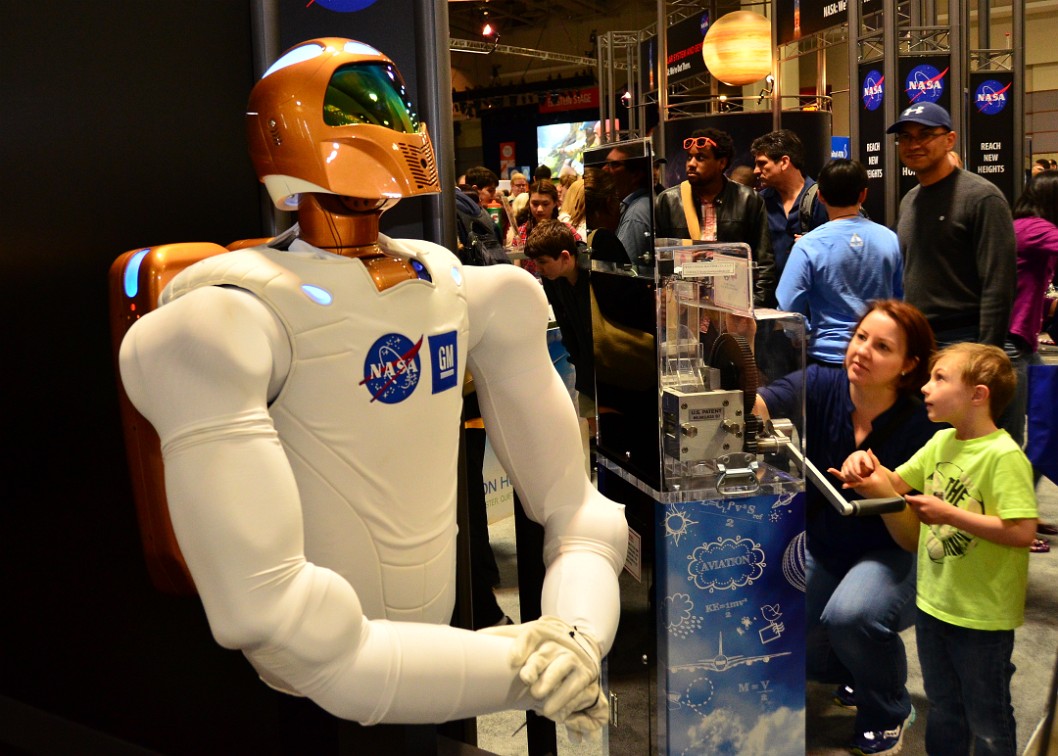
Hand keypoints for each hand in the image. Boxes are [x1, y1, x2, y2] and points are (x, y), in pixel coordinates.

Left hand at [480, 615, 603, 732]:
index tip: (512, 659)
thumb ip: (504, 636)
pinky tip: (556, 714)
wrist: (579, 641)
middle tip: (527, 680)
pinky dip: (567, 703)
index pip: (530, 634)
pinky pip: (577, 688)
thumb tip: (477, 636)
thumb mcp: (526, 635)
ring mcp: (572, 658)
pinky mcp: (584, 674)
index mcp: (540, 633)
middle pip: (547, 652)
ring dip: (555, 688)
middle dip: (537, 666)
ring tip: (543, 707)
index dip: (521, 645)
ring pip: (565, 669)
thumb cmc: (545, 643)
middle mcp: (557, 644)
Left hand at [827, 449, 896, 498]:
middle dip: (839, 475)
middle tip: (829, 470)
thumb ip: (874, 460)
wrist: (886, 496)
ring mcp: (858, 490)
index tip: (843, 486)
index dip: (849, 485)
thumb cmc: (885, 484)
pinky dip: (845, 478)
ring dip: (842, 476)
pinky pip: (850, 483)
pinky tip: (836, 473)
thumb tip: (869, 450)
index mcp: (866, 484)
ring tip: (831, 470)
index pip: (856, 484)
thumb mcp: (880, 472)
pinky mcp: (857, 491)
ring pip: (848, 482)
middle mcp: (860, 489)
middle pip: (848, 481)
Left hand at [905, 493, 950, 525]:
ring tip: (926, 509)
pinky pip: (919, 517)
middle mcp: (920, 509)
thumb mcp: (931, 497)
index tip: (905, 497)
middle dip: (914, 504)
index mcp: (922, 502)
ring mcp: (921, 516)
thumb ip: (920, 497)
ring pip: (915, 512)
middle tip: (920, 504)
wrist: (947, 514)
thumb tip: (912, 497)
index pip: (909, 499)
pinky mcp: (923, 521)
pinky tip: (928, 514)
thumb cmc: (940, 504)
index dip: (907, 498)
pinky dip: (921, 515)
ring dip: (917, 510)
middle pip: (912, 506)